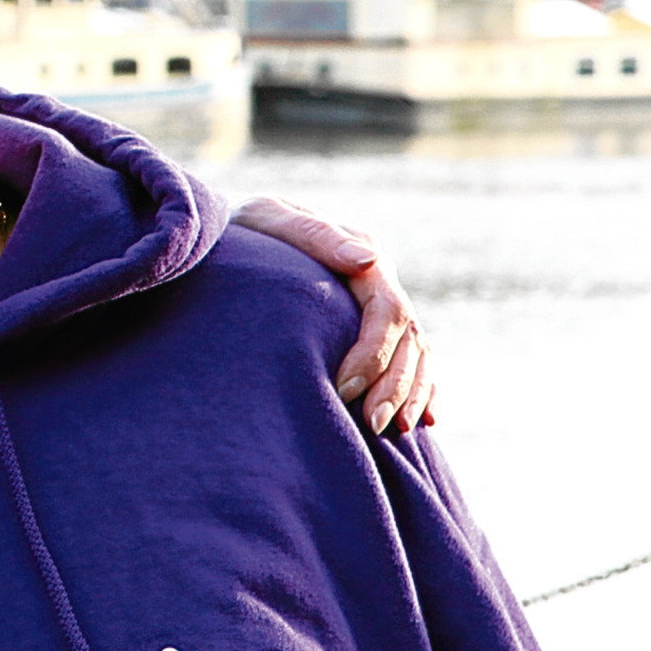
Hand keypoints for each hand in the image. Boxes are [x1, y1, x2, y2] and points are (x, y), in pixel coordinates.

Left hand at [232, 196, 436, 436]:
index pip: (387, 311)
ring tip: (394, 432)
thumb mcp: (270, 218)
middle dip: (395, 385)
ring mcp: (379, 304)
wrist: (228, 232)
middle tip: (373, 425)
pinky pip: (412, 361)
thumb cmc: (244, 229)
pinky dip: (422, 390)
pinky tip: (422, 420)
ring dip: (411, 394)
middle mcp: (378, 281)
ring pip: (417, 353)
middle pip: (408, 339)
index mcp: (361, 255)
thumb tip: (369, 260)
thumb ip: (316, 235)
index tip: (343, 389)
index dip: (373, 354)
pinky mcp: (371, 326)